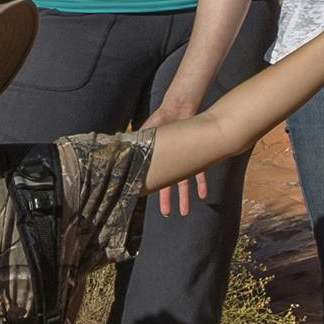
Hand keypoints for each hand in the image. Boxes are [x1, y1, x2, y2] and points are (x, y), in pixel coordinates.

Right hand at [143, 88, 208, 216]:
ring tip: (186, 212)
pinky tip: (203, 195)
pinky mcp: (195, 155)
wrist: (179, 108)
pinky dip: (201, 183)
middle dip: (168, 200)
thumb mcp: (148, 132)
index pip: (153, 178)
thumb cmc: (162, 118)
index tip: (146, 202)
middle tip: (168, 215)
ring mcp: (183, 160)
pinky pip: (199, 172)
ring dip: (185, 197)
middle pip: (168, 185)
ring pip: (184, 182)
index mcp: (157, 159)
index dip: (151, 191)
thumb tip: (120, 149)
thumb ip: (138, 142)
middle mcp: (170, 163)